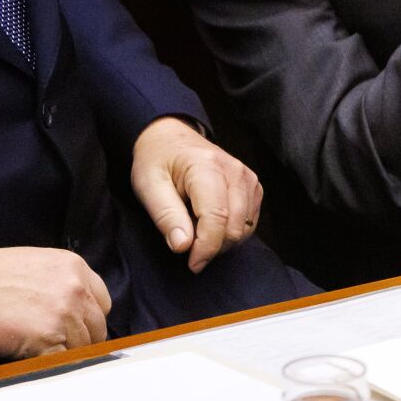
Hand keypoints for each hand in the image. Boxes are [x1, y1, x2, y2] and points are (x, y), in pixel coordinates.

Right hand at [0, 244, 111, 357]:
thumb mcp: (37, 263)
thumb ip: (63, 281)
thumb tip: (76, 305)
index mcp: (74, 267)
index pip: (102, 302)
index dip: (88, 317)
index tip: (77, 326)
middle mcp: (75, 289)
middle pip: (97, 328)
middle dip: (80, 338)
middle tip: (54, 341)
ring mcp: (63, 316)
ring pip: (82, 348)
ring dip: (64, 352)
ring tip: (37, 345)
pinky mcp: (48, 341)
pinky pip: (63, 363)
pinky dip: (50, 364)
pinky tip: (31, 353)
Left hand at [131, 116, 260, 272]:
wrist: (171, 137)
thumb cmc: (157, 160)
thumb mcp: (148, 185)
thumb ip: (166, 215)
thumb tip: (183, 246)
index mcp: (206, 166)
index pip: (216, 217)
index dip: (206, 247)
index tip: (192, 264)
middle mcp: (233, 170)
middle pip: (235, 227)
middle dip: (213, 247)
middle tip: (188, 248)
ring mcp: (247, 177)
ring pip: (245, 228)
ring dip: (222, 241)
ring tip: (197, 233)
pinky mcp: (252, 185)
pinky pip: (250, 222)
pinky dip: (232, 231)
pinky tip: (211, 225)